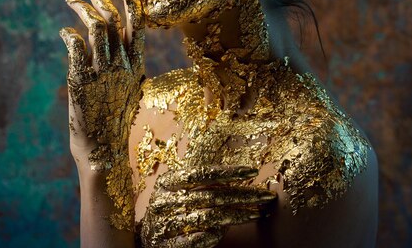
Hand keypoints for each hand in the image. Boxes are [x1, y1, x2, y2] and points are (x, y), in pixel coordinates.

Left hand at [60, 0, 144, 167]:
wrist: (104, 150)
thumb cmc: (115, 120)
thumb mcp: (129, 89)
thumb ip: (126, 66)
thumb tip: (120, 49)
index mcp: (136, 64)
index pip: (138, 22)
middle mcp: (122, 63)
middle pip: (113, 18)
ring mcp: (103, 71)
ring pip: (96, 26)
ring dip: (81, 8)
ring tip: (70, 1)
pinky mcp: (82, 79)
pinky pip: (76, 45)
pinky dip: (68, 32)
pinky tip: (63, 32)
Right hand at [140, 165, 275, 247]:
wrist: (146, 237)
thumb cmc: (170, 208)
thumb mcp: (178, 189)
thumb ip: (201, 183)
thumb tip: (240, 174)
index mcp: (167, 182)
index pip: (201, 173)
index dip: (227, 171)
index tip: (251, 170)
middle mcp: (164, 200)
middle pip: (210, 196)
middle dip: (242, 195)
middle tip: (265, 195)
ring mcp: (164, 224)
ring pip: (208, 218)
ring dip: (236, 216)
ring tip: (255, 214)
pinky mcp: (167, 245)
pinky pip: (197, 240)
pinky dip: (214, 236)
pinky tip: (226, 232)